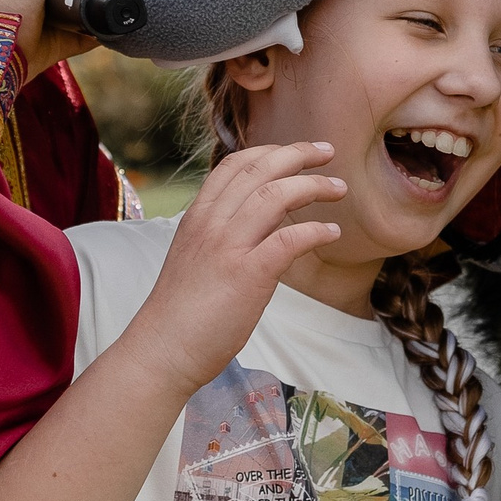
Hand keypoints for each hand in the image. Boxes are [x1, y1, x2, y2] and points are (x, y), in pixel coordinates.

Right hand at [116, 143, 345, 398]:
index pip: (234, 165)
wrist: (162, 350)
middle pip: (259, 170)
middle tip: (327, 152)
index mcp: (197, 218)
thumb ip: (220, 236)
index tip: (297, 152)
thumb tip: (257, 225)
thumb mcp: (194, 258)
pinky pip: (289, 239)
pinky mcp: (247, 275)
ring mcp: (228, 247)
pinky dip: (316, 230)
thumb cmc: (180, 313)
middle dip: (298, 155)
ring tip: (339, 189)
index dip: (269, 151)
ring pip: (276, 195)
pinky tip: (332, 232)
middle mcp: (211, 224)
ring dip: (314, 187)